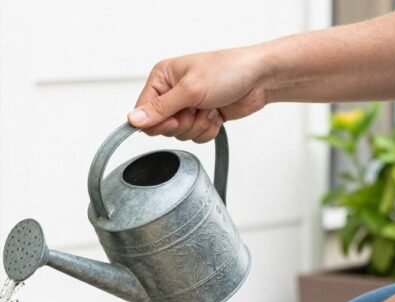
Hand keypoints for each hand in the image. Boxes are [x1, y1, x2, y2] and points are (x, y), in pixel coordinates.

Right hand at [129, 47, 270, 142]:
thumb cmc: (229, 71)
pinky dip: (208, 129)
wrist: (261, 78)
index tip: (175, 117)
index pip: (143, 111)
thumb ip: (160, 108)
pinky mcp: (201, 117)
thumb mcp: (190, 89)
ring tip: (210, 107)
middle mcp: (172, 92)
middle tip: (197, 107)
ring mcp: (187, 106)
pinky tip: (217, 113)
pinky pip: (195, 137)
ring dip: (198, 125)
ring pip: (179, 134)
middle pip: (161, 126)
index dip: (157, 121)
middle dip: (183, 122)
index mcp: (162, 78)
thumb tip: (133, 120)